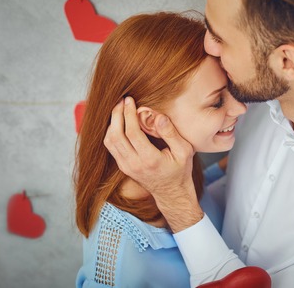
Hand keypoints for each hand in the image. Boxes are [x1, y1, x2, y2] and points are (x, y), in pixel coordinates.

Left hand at [104, 97, 202, 231]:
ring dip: (112, 123)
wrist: (172, 193)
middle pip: (116, 135)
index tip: (130, 100)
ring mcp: (126, 167)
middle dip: (116, 115)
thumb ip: (171, 133)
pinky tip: (119, 122)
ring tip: (119, 109)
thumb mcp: (184, 151)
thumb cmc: (180, 170)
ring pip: (109, 141)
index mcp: (149, 159)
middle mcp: (134, 164)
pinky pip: (111, 147)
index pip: (131, 132)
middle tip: (122, 101)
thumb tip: (158, 116)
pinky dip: (112, 132)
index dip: (128, 113)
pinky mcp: (123, 166)